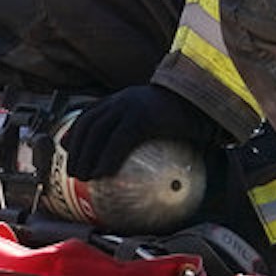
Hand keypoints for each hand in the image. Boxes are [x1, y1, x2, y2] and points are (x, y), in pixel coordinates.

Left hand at [61, 85, 220, 180]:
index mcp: (125, 98)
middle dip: (77, 149)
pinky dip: (107, 159)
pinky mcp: (143, 118)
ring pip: (98, 133)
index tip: (65, 148)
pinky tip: (103, 175)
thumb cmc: (191, 113)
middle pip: (89, 124)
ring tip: (84, 177)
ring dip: (86, 157)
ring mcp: (132, 106)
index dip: (74, 131)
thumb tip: (142, 160)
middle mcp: (124, 99)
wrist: (210, 98)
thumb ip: (147, 131)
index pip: (90, 113)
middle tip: (74, 172)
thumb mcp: (161, 118)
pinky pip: (118, 142)